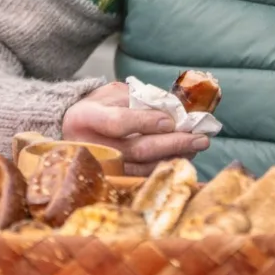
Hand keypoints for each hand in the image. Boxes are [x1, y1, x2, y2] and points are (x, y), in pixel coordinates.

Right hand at [62, 81, 209, 175]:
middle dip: (173, 143)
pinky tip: (183, 157)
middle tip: (200, 138)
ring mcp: (100, 168)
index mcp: (86, 118)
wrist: (73, 133)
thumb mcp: (111, 94)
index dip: (146, 122)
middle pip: (137, 149)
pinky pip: (143, 177)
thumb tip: (173, 108)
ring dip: (175, 157)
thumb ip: (138, 98)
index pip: (118, 123)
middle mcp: (91, 146)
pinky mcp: (111, 181)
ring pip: (143, 167)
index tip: (171, 121)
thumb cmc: (98, 108)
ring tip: (197, 146)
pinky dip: (165, 167)